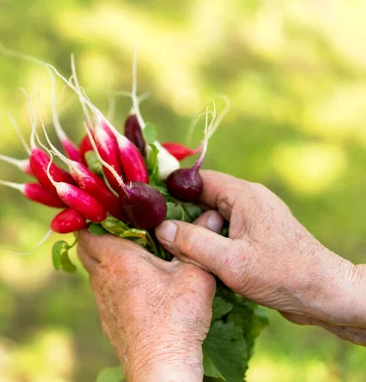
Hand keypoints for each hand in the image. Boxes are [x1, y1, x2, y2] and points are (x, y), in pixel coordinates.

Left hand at [77, 229, 214, 381]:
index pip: (86, 229)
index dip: (91, 216)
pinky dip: (112, 280)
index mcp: (117, 259)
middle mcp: (102, 277)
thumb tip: (213, 214)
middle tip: (120, 226)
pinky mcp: (108, 318)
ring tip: (131, 251)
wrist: (161, 365)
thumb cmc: (176, 318)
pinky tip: (136, 282)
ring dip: (105, 258)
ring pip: (94, 270)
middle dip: (96, 234)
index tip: (107, 207)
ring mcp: (102, 300)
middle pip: (85, 248)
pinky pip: (103, 290)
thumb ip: (199, 241)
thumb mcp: (195, 274)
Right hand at [155, 170, 365, 344]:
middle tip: (157, 234)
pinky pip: (224, 232)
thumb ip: (192, 242)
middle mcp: (249, 200)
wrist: (326, 294)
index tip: (147, 206)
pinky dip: (209, 243)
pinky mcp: (257, 236)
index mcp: (243, 195)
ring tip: (175, 250)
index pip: (197, 180)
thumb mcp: (230, 261)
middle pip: (202, 199)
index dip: (171, 190)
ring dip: (195, 233)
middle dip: (181, 216)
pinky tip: (198, 261)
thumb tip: (160, 228)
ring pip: (211, 218)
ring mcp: (254, 219)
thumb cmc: (282, 275)